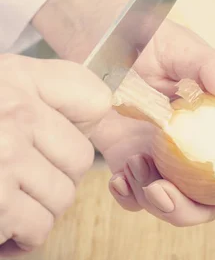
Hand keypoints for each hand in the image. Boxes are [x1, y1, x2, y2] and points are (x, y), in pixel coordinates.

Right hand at [0, 54, 111, 256]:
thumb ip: (49, 88)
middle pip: (78, 161)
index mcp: (14, 81)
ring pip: (61, 199)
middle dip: (54, 177)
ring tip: (5, 202)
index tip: (55, 142)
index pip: (94, 100)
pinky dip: (19, 236)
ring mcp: (4, 160)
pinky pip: (35, 229)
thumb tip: (102, 107)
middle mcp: (14, 116)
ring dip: (37, 209)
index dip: (76, 126)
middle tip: (17, 180)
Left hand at [89, 20, 214, 225]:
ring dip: (154, 201)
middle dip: (189, 210)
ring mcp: (165, 160)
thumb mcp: (183, 48)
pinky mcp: (131, 163)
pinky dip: (128, 198)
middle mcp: (198, 149)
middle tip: (161, 192)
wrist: (101, 41)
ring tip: (133, 165)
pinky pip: (135, 198)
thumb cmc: (148, 38)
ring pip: (173, 205)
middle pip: (210, 200)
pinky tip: (118, 176)